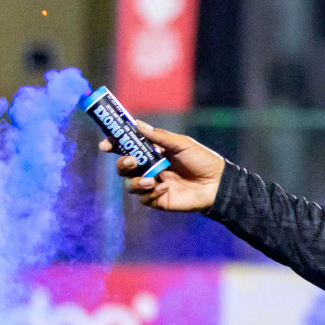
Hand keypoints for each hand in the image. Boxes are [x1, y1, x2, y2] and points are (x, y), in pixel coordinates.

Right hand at [102, 120, 223, 211]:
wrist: (218, 183)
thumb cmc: (202, 160)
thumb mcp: (181, 144)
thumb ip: (159, 136)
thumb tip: (137, 124)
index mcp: (153, 152)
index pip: (127, 148)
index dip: (114, 146)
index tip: (106, 145)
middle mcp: (150, 168)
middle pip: (123, 167)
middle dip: (122, 164)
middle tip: (131, 161)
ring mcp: (153, 185)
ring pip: (130, 184)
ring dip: (136, 181)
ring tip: (152, 180)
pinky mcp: (159, 200)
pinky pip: (144, 198)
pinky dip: (150, 193)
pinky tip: (165, 188)